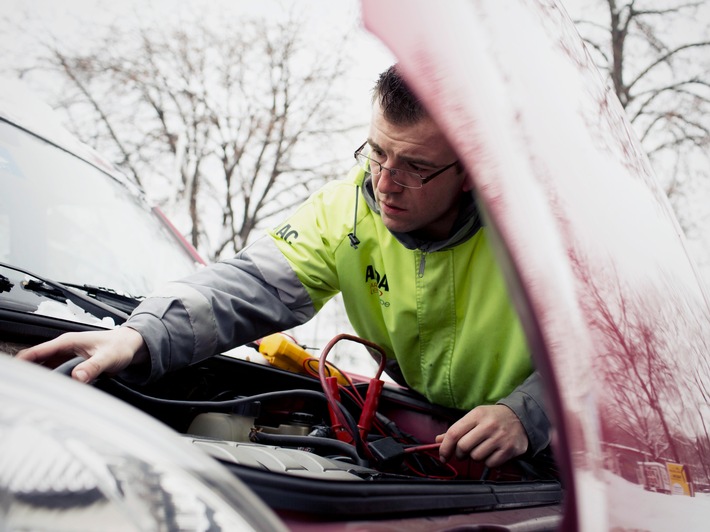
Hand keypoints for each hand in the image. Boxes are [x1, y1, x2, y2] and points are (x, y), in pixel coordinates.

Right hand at [16, 326, 146, 383]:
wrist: (131, 345)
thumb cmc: (120, 346)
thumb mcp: (108, 357)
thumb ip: (93, 367)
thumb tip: (77, 377)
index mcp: (69, 342)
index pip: (39, 350)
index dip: (24, 361)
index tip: (15, 373)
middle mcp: (65, 347)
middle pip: (37, 360)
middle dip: (27, 371)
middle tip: (22, 387)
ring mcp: (67, 355)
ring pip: (45, 366)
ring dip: (37, 376)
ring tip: (30, 392)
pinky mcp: (72, 363)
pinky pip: (54, 371)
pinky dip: (48, 379)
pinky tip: (46, 390)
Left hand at [436, 404, 527, 467]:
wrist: (521, 418)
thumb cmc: (493, 418)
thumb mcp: (475, 417)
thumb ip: (457, 429)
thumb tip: (438, 440)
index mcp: (477, 415)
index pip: (454, 433)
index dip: (445, 447)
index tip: (443, 455)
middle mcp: (488, 425)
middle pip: (463, 447)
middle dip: (459, 453)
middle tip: (463, 453)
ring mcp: (499, 438)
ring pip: (476, 457)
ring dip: (475, 457)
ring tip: (481, 449)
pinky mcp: (509, 450)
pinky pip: (490, 464)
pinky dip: (488, 462)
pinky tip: (491, 453)